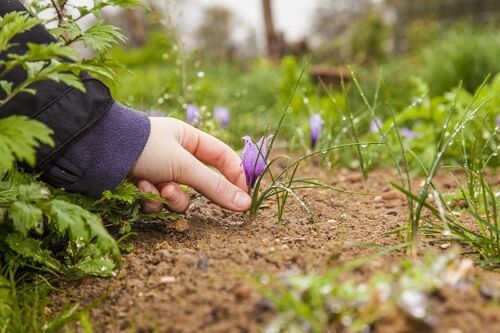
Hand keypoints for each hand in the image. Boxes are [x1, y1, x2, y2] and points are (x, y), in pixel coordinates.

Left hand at [128, 117, 250, 213]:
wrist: (98, 151)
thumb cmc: (145, 147)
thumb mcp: (183, 165)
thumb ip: (214, 186)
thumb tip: (245, 205)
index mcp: (190, 139)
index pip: (224, 157)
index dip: (235, 177)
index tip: (242, 199)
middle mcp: (176, 154)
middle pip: (201, 181)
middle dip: (192, 191)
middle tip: (193, 199)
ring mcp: (159, 170)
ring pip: (179, 196)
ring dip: (169, 196)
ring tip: (156, 188)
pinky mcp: (143, 184)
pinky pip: (158, 201)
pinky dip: (150, 198)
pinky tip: (138, 187)